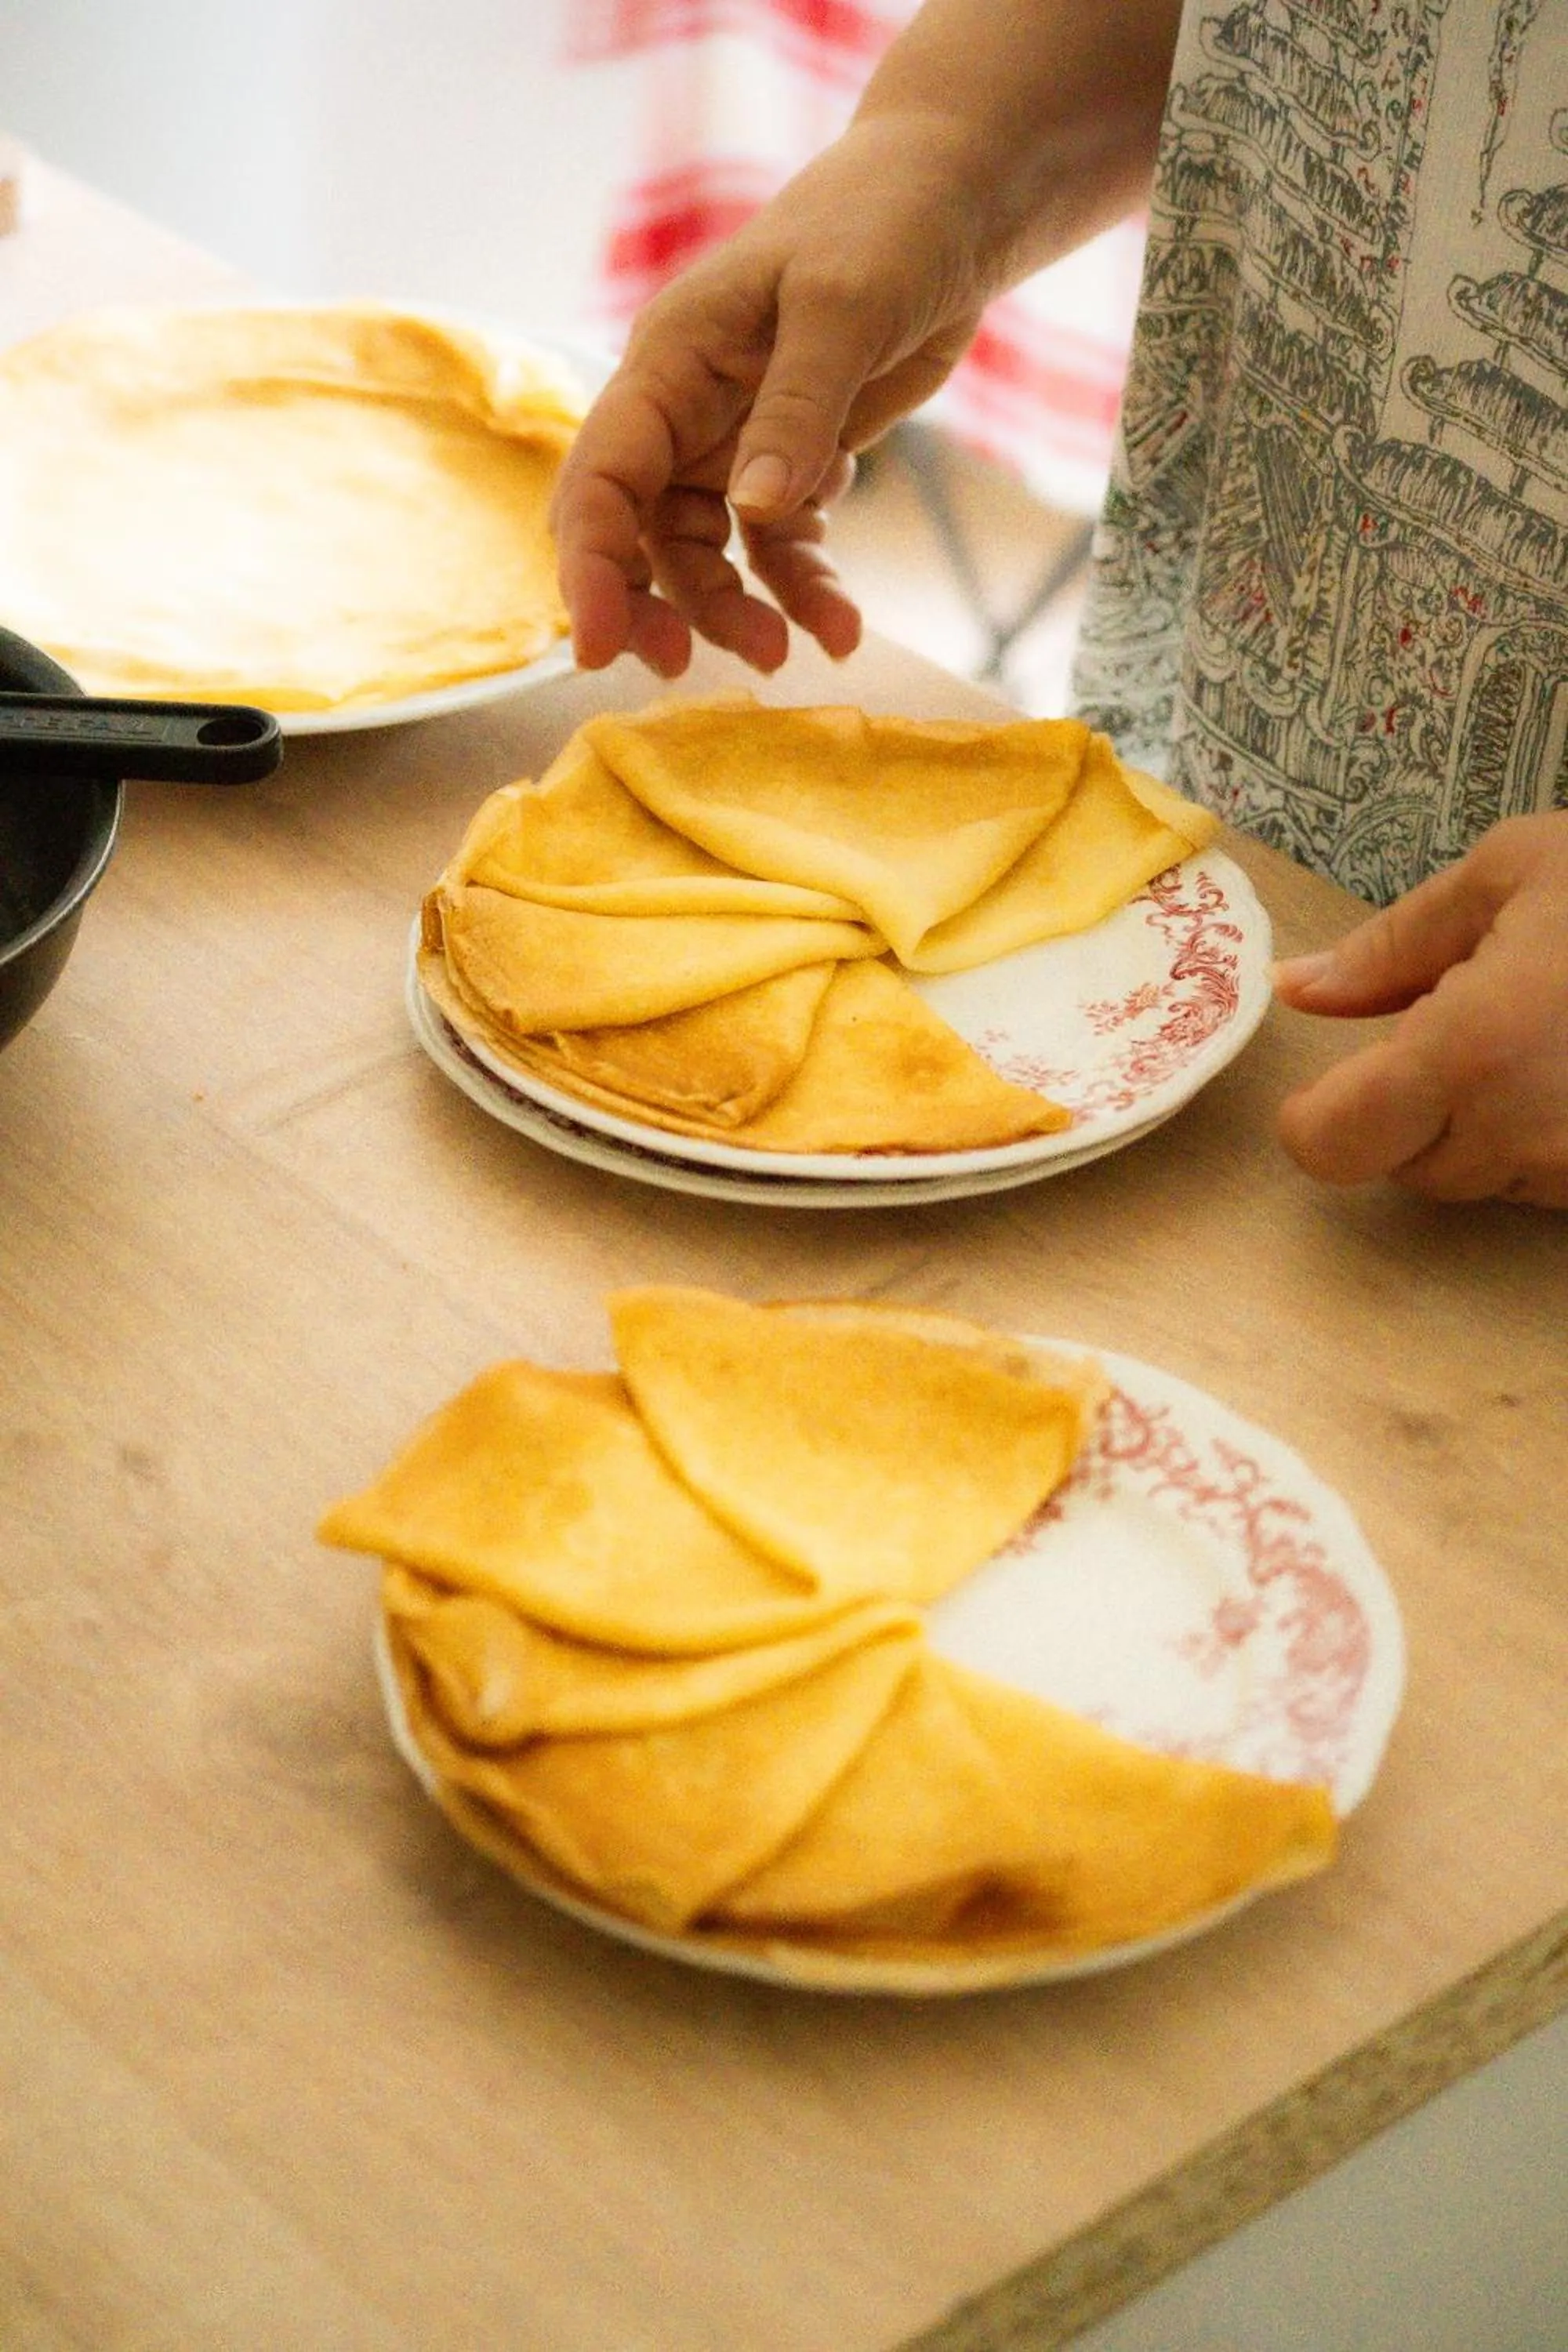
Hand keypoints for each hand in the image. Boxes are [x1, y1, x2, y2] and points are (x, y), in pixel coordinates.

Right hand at [549, 118, 992, 677]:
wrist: (953, 206)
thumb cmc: (884, 225)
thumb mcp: (844, 306)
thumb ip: (797, 408)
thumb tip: (752, 508)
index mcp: (670, 362)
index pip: (601, 475)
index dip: (590, 565)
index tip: (601, 646)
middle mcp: (685, 410)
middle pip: (637, 531)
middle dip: (653, 604)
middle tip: (686, 668)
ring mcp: (734, 442)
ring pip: (705, 555)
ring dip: (736, 611)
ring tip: (789, 654)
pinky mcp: (791, 463)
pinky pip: (780, 549)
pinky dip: (804, 592)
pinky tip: (842, 630)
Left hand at [1271, 812, 1567, 1206]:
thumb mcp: (1512, 873)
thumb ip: (1392, 943)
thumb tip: (1295, 989)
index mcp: (1471, 1051)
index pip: (1333, 1144)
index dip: (1311, 1122)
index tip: (1320, 1089)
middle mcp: (1521, 1133)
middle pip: (1405, 1167)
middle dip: (1407, 1112)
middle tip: (1461, 1028)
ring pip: (1479, 1179)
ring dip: (1480, 1126)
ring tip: (1534, 1039)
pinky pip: (1545, 1180)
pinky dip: (1543, 1137)